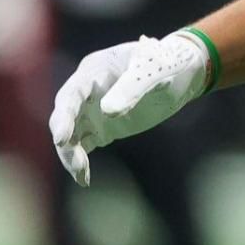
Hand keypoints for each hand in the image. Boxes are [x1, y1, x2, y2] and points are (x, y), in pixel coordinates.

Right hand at [48, 32, 209, 185]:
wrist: (182, 74)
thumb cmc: (167, 65)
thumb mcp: (154, 72)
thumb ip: (133, 89)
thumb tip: (108, 112)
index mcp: (96, 69)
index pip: (72, 94)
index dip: (64, 116)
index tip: (61, 138)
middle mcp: (87, 91)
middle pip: (64, 116)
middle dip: (65, 140)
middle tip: (76, 164)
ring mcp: (92, 110)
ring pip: (70, 134)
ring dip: (72, 155)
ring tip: (83, 176)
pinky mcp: (100, 128)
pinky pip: (82, 146)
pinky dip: (80, 162)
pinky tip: (84, 179)